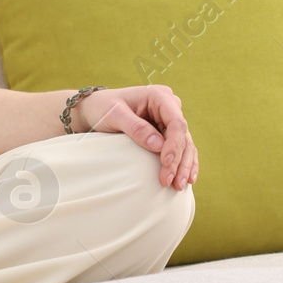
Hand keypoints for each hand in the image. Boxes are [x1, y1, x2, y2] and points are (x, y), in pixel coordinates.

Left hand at [75, 84, 196, 189]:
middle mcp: (169, 106)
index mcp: (159, 96)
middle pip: (182, 136)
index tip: (166, 163)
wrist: (94, 109)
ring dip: (183, 166)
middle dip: (179, 160)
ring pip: (185, 144)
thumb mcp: (115, 115)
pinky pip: (181, 148)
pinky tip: (187, 179)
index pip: (175, 122)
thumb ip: (136, 128)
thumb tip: (159, 146)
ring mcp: (168, 119)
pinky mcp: (166, 132)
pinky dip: (184, 163)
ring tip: (179, 185)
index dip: (174, 145)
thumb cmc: (103, 108)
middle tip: (172, 182)